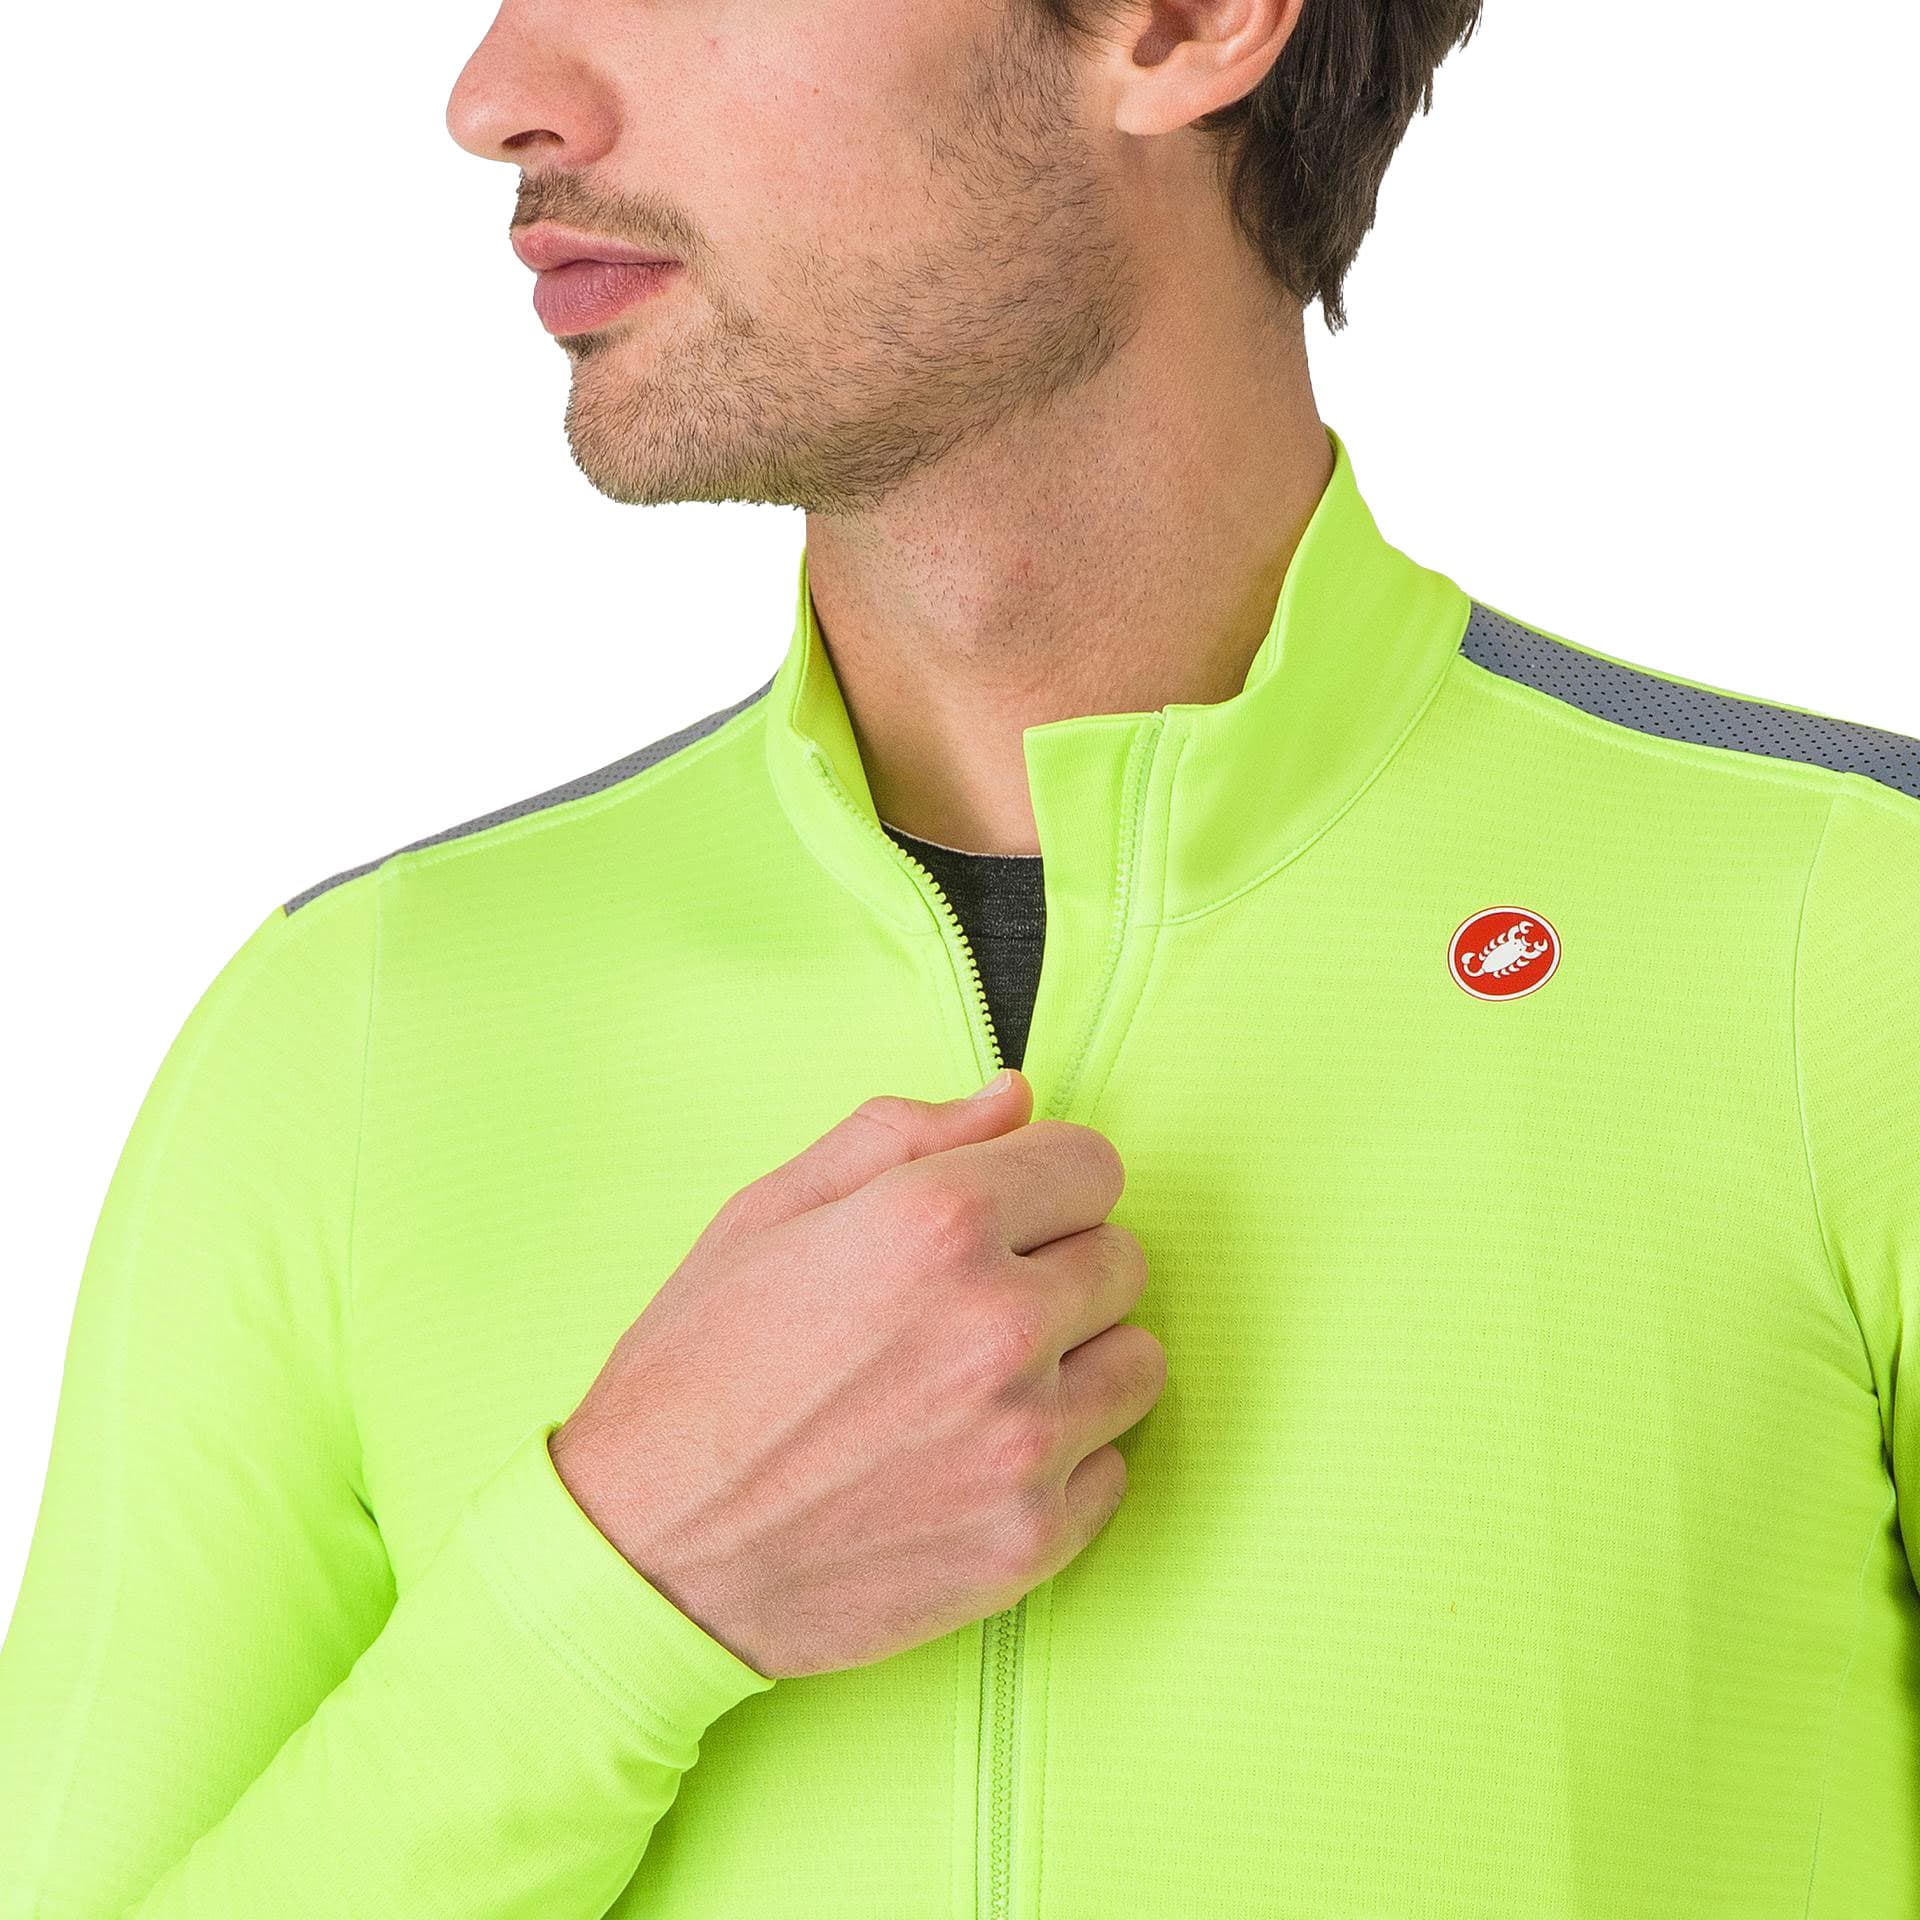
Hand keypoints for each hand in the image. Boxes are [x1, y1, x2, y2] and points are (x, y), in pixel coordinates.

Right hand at [547, 1069, 1160, 1679]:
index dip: (1042, 1183)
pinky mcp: (1031, 1542)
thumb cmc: (696, 1371)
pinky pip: (1114, 1469)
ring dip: (1077, 1363)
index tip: (1005, 1215)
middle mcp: (999, 1325)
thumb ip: (902, 1135)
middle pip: (1122, 1259)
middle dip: (1058, 1267)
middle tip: (969, 1307)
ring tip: (981, 1385)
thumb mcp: (769, 1211)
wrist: (645, 1554)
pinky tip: (976, 1461)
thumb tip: (1016, 1098)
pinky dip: (1064, 1463)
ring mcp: (1025, 1442)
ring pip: (1137, 1363)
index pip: (1093, 1165)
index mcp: (936, 1222)